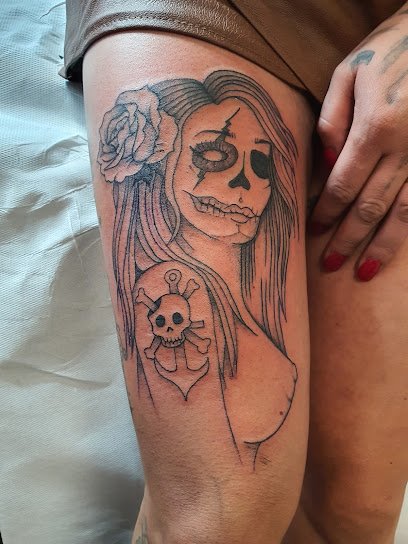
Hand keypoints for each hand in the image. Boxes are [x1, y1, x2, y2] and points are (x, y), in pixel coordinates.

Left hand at [311, 7, 407, 280]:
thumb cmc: (391, 50)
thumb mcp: (349, 74)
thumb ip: (332, 120)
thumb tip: (326, 165)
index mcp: (375, 128)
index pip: (343, 185)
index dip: (326, 213)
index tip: (312, 231)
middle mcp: (405, 149)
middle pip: (370, 206)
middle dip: (348, 239)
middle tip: (330, 264)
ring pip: (404, 212)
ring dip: (383, 245)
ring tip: (365, 271)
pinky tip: (398, 246)